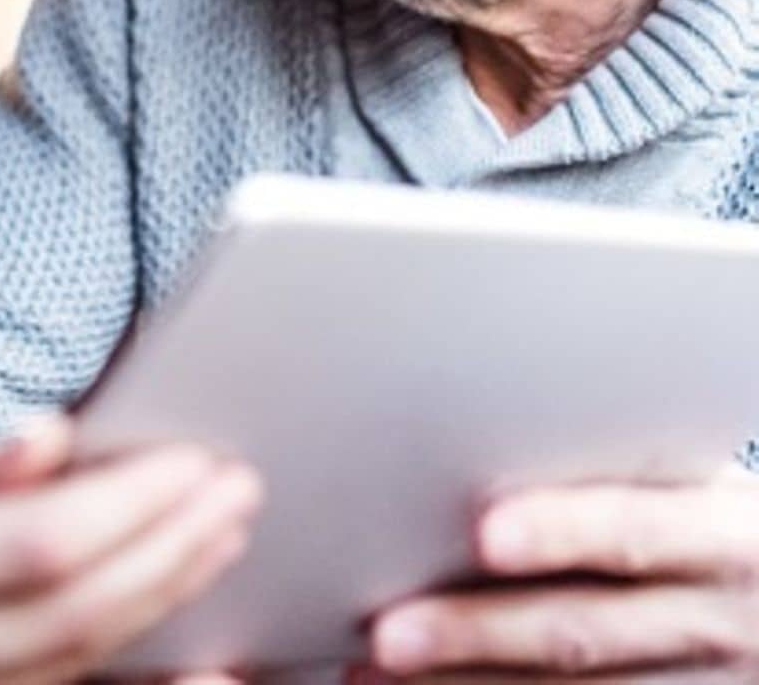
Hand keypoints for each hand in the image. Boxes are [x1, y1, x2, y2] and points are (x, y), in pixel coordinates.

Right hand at [0, 416, 260, 684]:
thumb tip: (56, 443)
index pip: (36, 543)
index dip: (133, 505)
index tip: (200, 461)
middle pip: (70, 615)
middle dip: (172, 550)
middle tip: (239, 491)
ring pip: (68, 666)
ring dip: (160, 600)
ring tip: (221, 535)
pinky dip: (118, 666)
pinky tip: (185, 640)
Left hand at [362, 465, 758, 679]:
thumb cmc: (712, 525)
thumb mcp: (697, 487)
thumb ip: (614, 471)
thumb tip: (478, 433)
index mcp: (722, 536)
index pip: (635, 531)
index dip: (561, 531)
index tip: (484, 534)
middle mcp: (720, 622)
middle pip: (581, 631)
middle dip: (475, 633)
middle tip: (388, 632)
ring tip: (371, 673)